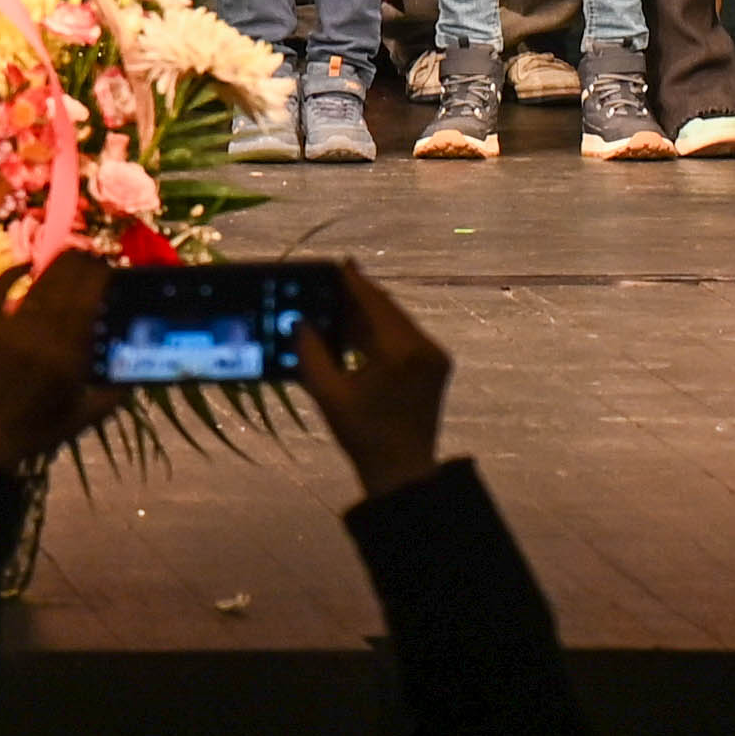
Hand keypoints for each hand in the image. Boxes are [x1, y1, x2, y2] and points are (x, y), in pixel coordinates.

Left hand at [0, 247, 120, 474]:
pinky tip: (24, 265)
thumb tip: (133, 377)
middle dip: (82, 264)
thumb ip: (110, 397)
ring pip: (38, 284)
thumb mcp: (79, 419)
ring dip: (55, 265)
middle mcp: (41, 336)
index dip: (99, 278)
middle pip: (65, 284)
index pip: (88, 302)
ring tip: (69, 255)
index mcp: (68, 356)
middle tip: (91, 258)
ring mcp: (9, 329)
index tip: (108, 269)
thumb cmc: (31, 433)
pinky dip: (10, 274)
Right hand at [292, 268, 454, 494]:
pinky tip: (357, 333)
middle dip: (359, 296)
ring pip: (396, 323)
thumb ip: (312, 353)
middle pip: (388, 309)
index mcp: (401, 351)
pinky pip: (404, 338)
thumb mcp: (330, 393)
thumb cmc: (364, 435)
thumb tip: (300, 322)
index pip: (375, 304)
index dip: (354, 282)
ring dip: (369, 315)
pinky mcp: (434, 368)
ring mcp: (433, 358)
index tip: (338, 263)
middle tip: (332, 282)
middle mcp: (424, 348)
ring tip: (338, 306)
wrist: (403, 472)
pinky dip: (380, 332)